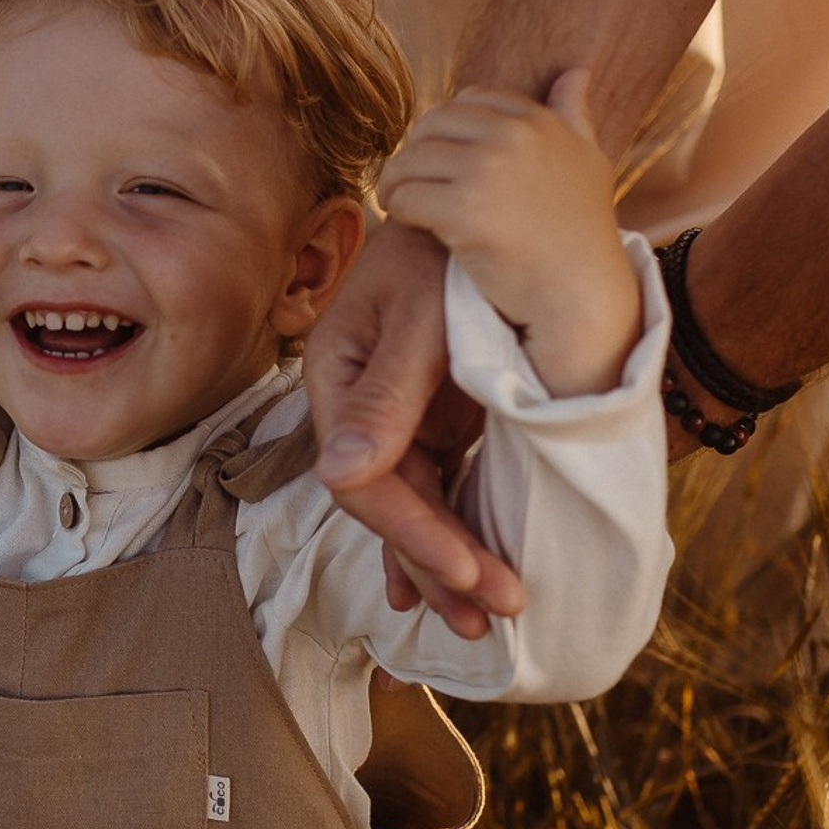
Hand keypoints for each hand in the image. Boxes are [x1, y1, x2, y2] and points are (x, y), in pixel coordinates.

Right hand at [307, 221, 524, 637]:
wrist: (481, 208)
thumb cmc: (448, 253)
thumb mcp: (423, 320)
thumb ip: (386, 398)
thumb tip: (339, 478)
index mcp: (338, 382)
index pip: (365, 483)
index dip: (416, 536)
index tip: (471, 575)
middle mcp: (355, 409)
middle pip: (389, 506)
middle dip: (438, 566)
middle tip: (490, 619)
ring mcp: (392, 418)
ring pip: (412, 507)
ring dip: (445, 564)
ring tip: (483, 620)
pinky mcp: (427, 419)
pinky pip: (434, 490)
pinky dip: (446, 534)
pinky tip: (451, 584)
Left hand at [378, 71, 640, 397]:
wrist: (580, 291)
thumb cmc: (582, 232)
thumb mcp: (589, 160)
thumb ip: (574, 115)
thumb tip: (575, 72)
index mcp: (537, 121)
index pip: (469, 101)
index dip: (445, 129)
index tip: (439, 158)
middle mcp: (512, 137)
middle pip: (432, 126)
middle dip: (413, 150)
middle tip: (406, 179)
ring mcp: (487, 172)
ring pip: (411, 160)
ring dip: (396, 181)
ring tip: (396, 199)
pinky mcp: (463, 213)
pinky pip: (406, 198)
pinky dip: (396, 208)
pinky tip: (403, 220)